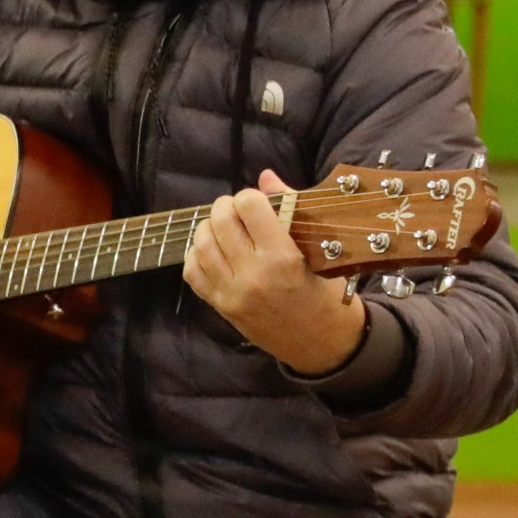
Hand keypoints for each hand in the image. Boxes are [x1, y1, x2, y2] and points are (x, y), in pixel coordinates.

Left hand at [186, 171, 366, 377]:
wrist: (319, 341)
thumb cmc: (325, 291)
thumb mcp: (319, 250)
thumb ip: (288, 209)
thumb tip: (265, 175)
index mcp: (282, 257)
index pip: (249, 208)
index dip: (250, 196)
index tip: (256, 201)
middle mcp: (252, 275)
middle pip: (220, 222)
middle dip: (225, 207)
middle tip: (235, 209)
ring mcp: (232, 293)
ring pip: (200, 245)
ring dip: (207, 228)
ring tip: (222, 227)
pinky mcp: (220, 306)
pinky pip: (192, 272)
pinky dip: (196, 255)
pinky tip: (213, 250)